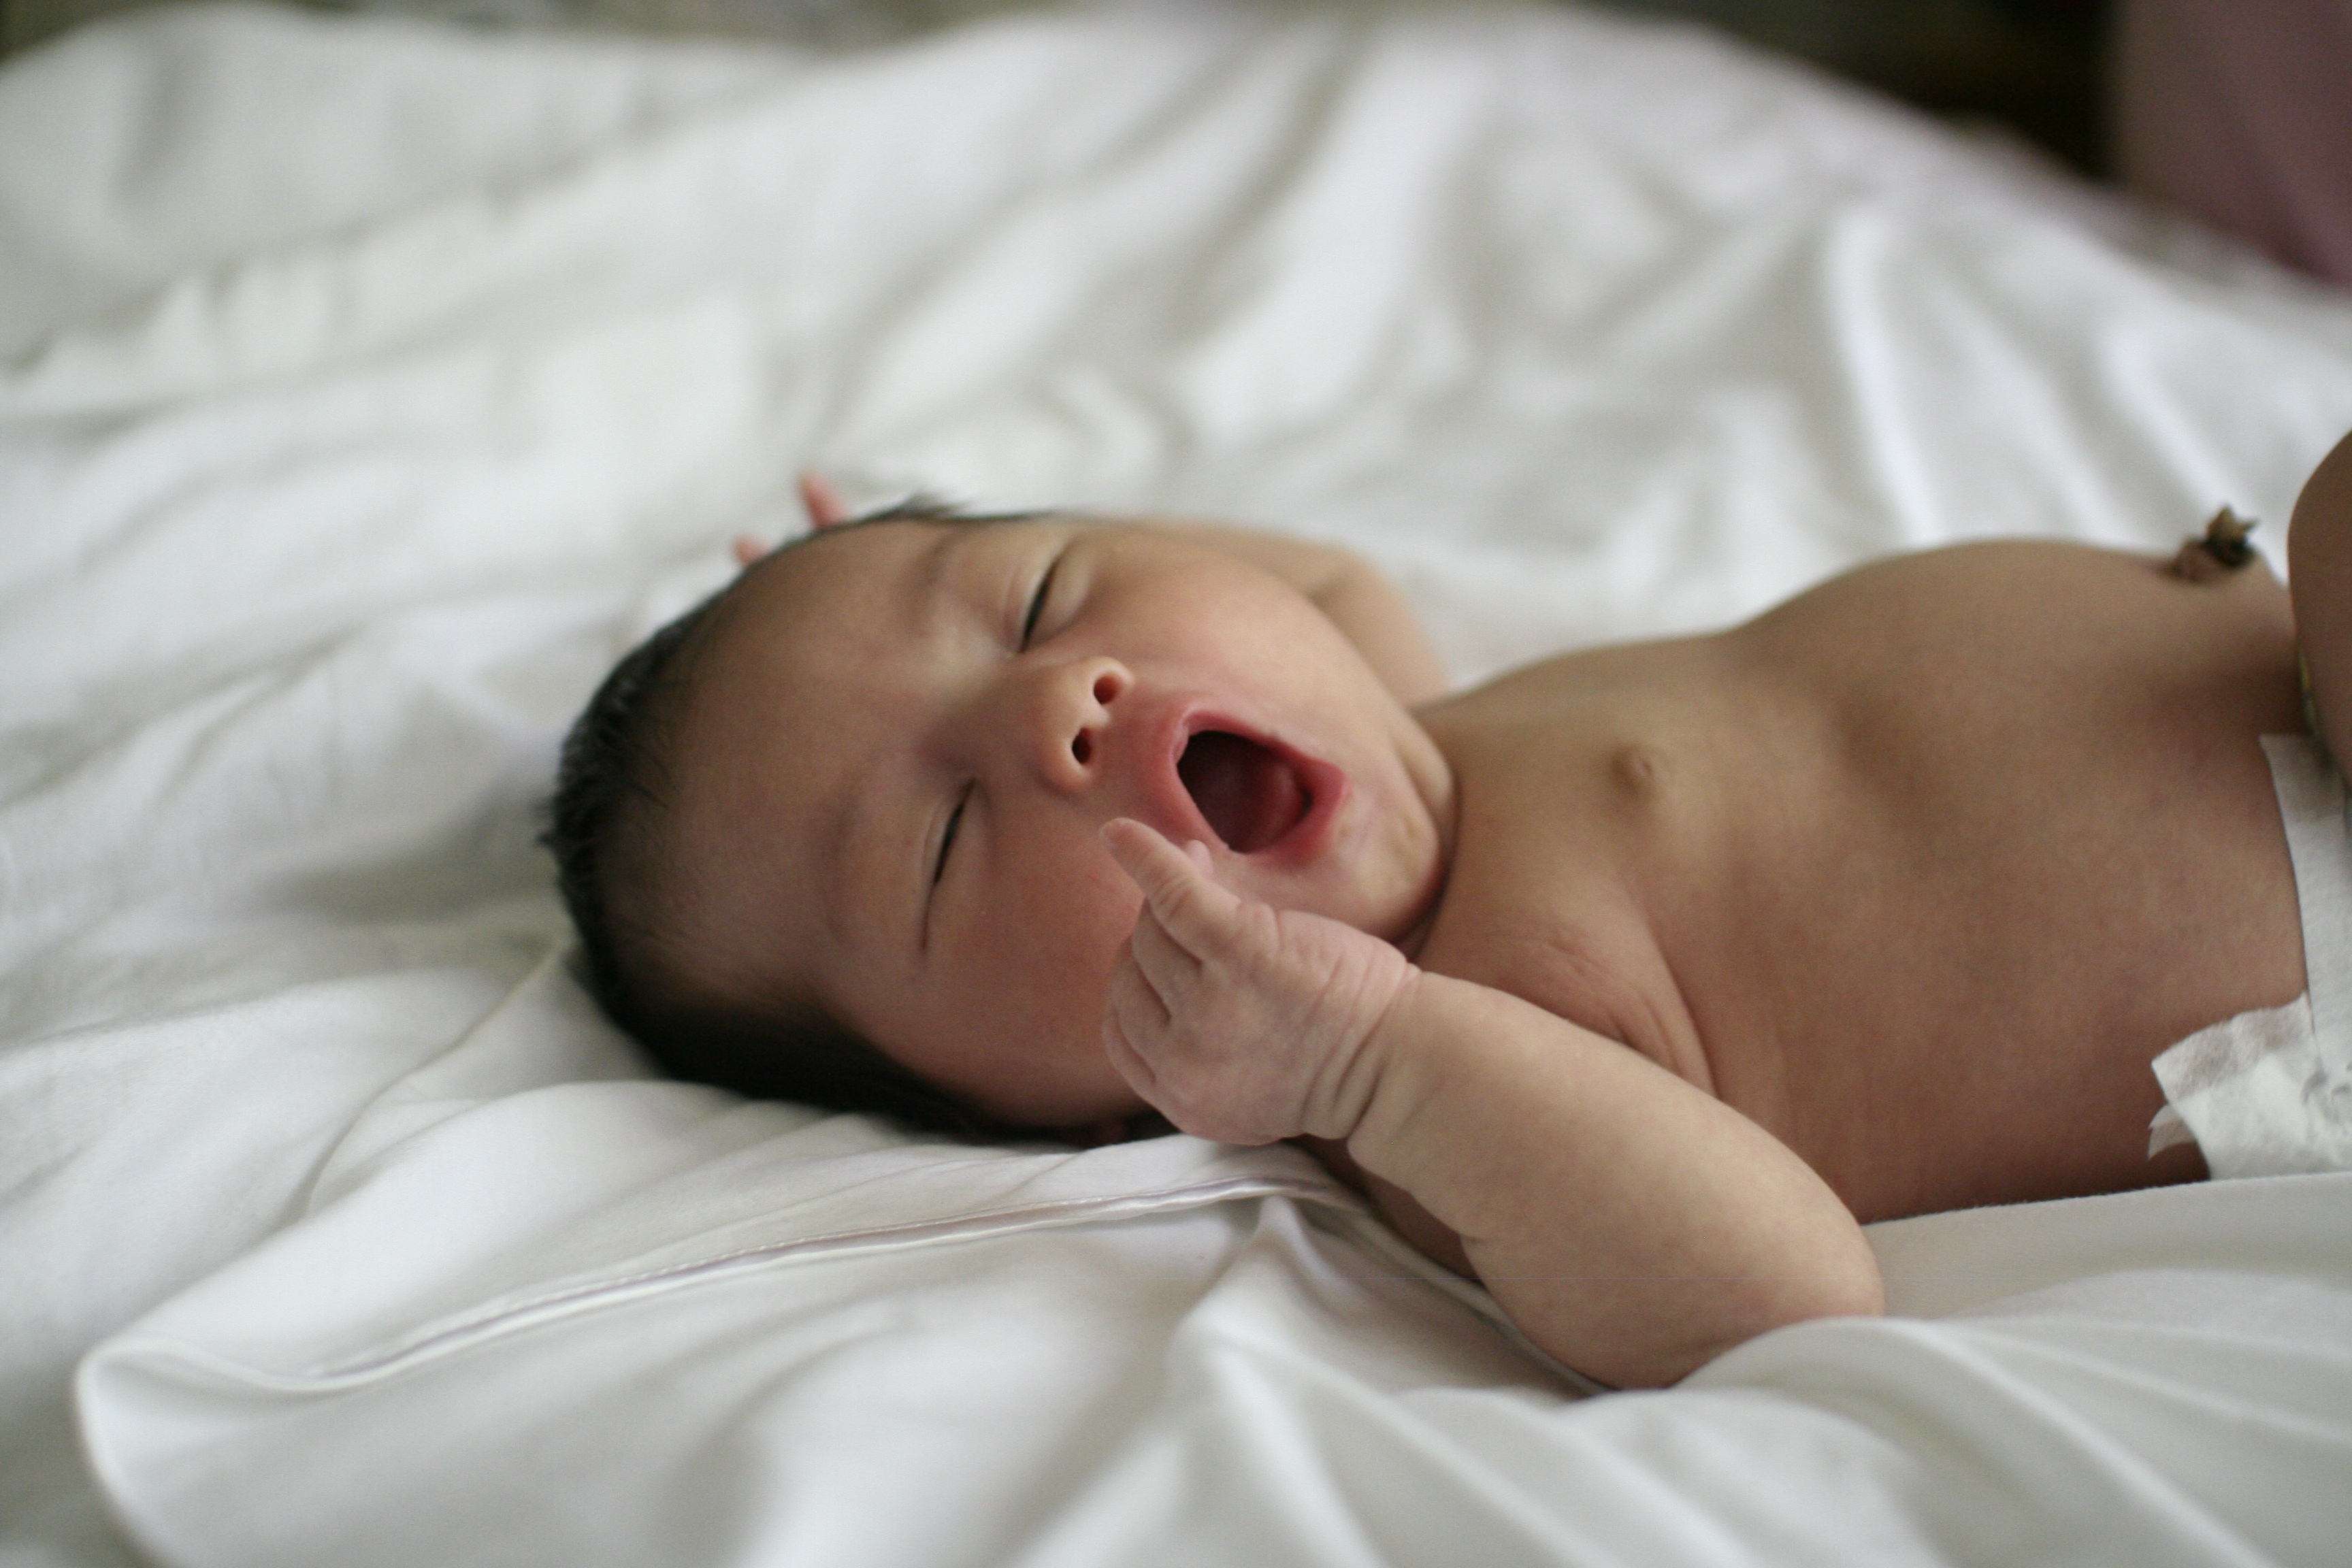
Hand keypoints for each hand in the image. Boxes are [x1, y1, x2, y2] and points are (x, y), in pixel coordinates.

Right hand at [1099, 818, 1418, 1144]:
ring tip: (1204, 879)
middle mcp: (1183, 1060)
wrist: (1398, 1062)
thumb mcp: (1240, 1084)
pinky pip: (1172, 896)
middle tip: (1203, 922)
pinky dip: (1147, 858)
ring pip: (1153, 934)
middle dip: (1159, 941)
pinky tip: (1121, 833)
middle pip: (1133, 972)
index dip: (1139, 985)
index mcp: (1179, 1099)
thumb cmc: (1329, 1056)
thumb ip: (1184, 1039)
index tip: (1171, 963)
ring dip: (1173, 901)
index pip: (1119, 1025)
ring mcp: (1209, 1006)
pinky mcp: (1241, 952)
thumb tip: (1145, 933)